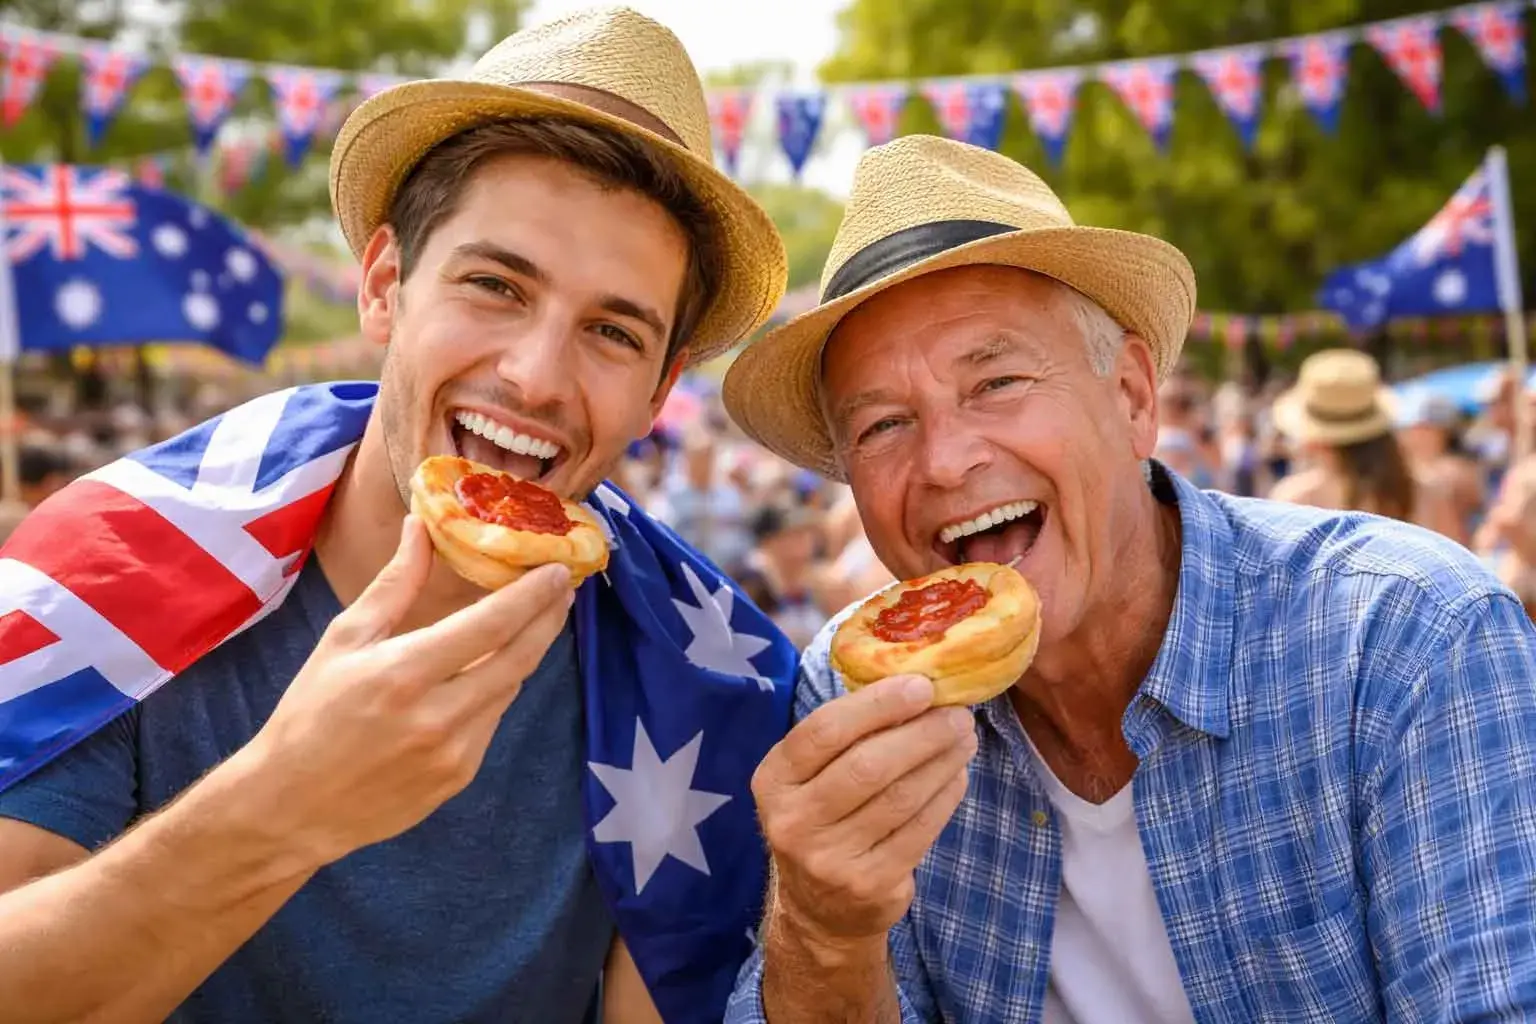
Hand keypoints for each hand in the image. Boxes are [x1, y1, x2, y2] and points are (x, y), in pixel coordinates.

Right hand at [237, 515, 572, 865]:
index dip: (532, 595)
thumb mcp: (344, 639)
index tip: (558, 570)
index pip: (491, 625)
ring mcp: (454, 753)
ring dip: (524, 652)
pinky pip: (492, 721)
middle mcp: (438, 716)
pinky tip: (488, 671)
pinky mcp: (460, 777)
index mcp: (404, 673)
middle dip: (548, 619)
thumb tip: (422, 528)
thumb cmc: (310, 713)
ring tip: (532, 620)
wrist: (291, 806)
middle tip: (563, 589)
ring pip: (509, 689)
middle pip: (519, 658)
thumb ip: (395, 584)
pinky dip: (496, 690)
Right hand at [751, 675, 977, 949]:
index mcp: (774, 779)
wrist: (817, 910)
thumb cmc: (822, 819)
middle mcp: (793, 820)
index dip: (877, 704)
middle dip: (921, 733)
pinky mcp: (869, 885)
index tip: (921, 685)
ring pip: (899, 797)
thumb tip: (912, 684)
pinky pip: (919, 830)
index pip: (824, 731)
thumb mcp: (809, 778)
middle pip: (867, 765)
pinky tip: (957, 776)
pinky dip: (945, 797)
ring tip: (964, 739)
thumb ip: (845, 735)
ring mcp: (829, 858)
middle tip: (957, 714)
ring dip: (941, 762)